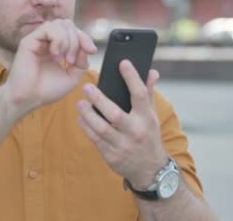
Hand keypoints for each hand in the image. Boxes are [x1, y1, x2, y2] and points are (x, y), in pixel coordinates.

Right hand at [3, 19, 96, 117]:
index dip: (85, 38)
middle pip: (68, 24)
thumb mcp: (72, 77)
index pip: (73, 31)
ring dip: (68, 41)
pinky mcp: (29, 40)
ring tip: (64, 59)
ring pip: (60, 24)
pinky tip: (55, 55)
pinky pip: (49, 28)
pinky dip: (58, 40)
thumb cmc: (46, 90)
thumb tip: (86, 49)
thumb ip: (82, 62)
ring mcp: (38, 39)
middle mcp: (47, 41)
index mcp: (57, 47)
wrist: (29, 99)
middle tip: (72, 60)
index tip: (92, 51)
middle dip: (77, 39)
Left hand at [77, 60, 167, 188]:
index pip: (140, 95)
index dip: (132, 78)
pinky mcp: (112, 156)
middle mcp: (135, 132)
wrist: (150, 170)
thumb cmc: (148, 136)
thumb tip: (152, 71)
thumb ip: (148, 93)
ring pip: (102, 129)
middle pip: (115, 114)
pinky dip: (86, 128)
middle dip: (99, 100)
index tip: (123, 63)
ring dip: (88, 115)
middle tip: (87, 87)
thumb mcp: (152, 116)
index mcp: (147, 118)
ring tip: (80, 104)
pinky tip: (81, 118)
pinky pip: (95, 140)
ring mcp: (123, 145)